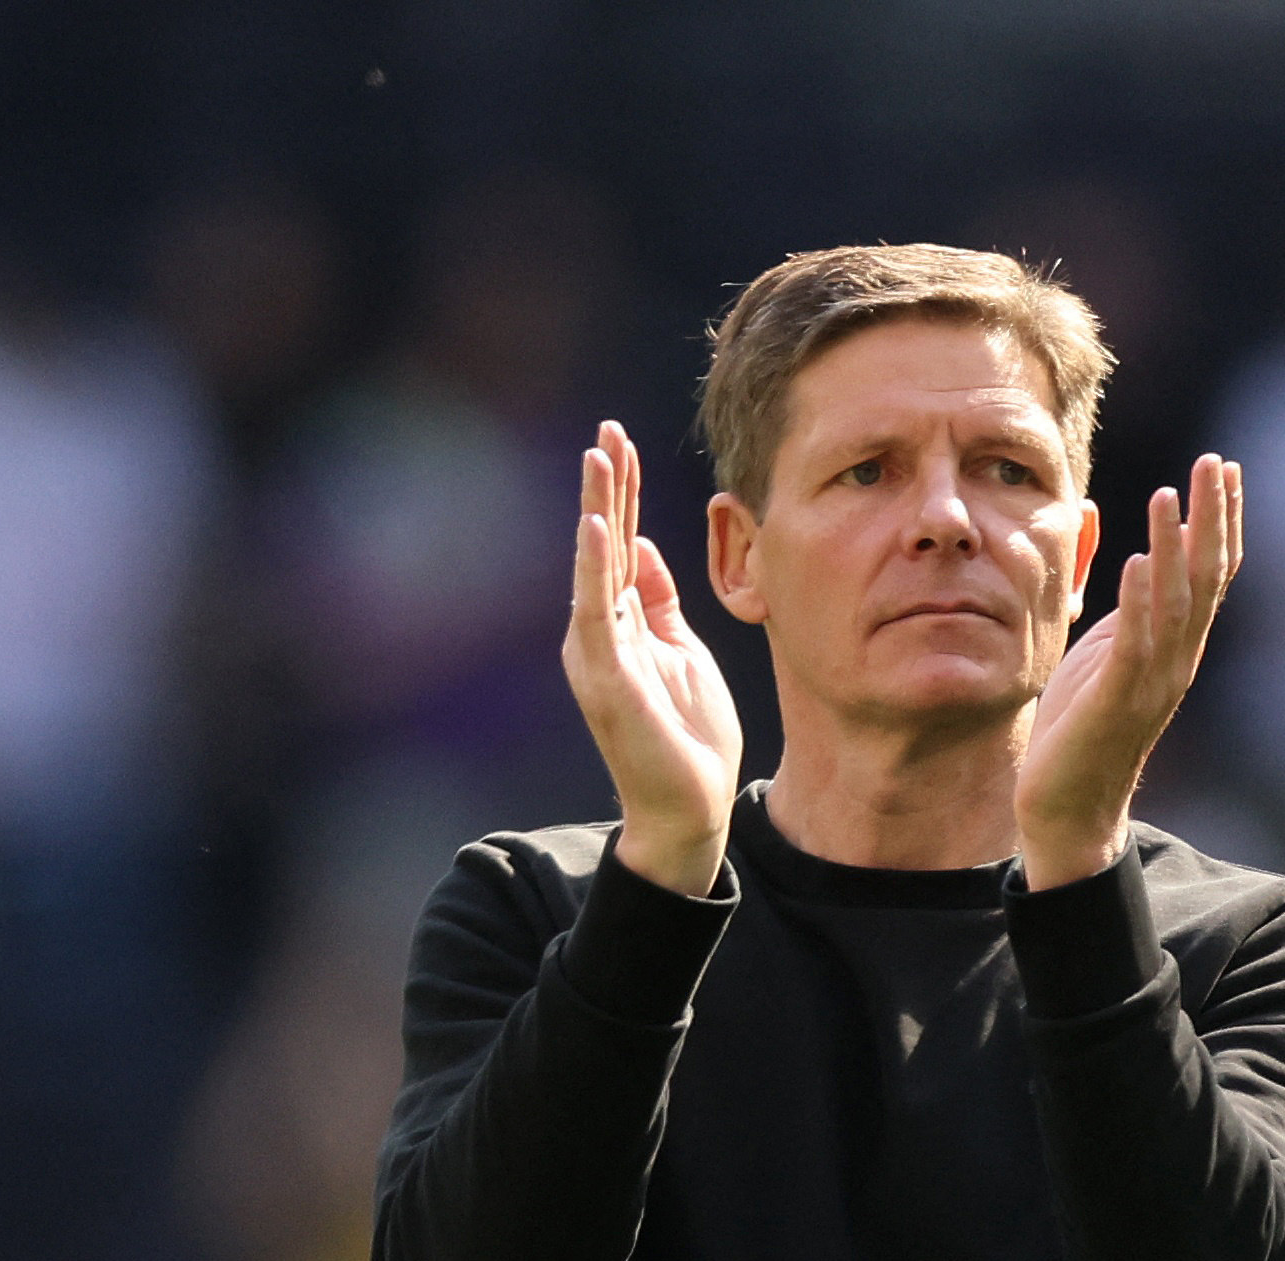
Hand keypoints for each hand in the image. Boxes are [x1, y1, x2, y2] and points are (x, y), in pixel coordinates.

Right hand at [562, 420, 743, 896]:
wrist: (690, 807)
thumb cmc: (690, 734)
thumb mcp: (682, 650)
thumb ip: (659, 601)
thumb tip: (643, 545)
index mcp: (622, 622)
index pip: (620, 544)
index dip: (622, 493)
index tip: (623, 441)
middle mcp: (600, 631)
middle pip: (603, 544)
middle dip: (606, 486)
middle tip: (609, 429)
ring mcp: (598, 653)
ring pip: (594, 567)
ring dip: (596, 511)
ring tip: (598, 457)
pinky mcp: (606, 676)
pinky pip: (597, 612)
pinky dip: (594, 567)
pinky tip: (596, 526)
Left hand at [1015, 454, 1240, 889]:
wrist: (1067, 809)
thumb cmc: (1080, 728)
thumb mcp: (1100, 651)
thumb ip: (1117, 603)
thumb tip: (1121, 544)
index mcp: (1174, 645)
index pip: (1209, 573)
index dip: (1220, 520)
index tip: (1223, 468)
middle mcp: (1176, 659)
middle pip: (1206, 578)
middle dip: (1212, 518)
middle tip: (1213, 462)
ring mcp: (1151, 682)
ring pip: (1175, 605)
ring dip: (1174, 549)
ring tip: (1169, 497)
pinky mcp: (1116, 701)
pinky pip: (1134, 645)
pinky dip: (1139, 602)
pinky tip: (1139, 562)